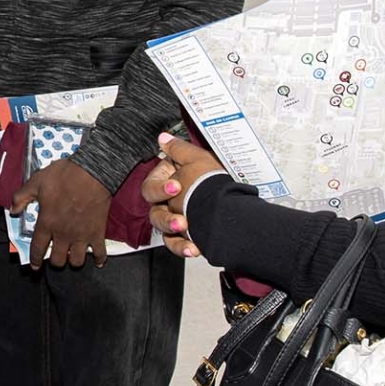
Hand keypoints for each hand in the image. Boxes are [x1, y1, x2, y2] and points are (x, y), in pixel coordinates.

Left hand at [12, 157, 109, 268]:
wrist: (92, 172)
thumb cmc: (63, 176)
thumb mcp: (36, 182)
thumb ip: (21, 197)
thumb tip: (13, 210)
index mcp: (47, 223)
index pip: (38, 248)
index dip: (35, 260)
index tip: (35, 266)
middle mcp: (63, 234)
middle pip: (58, 260)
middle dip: (55, 261)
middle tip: (56, 256)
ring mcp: (82, 236)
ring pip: (77, 261)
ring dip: (74, 260)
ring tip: (73, 255)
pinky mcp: (98, 233)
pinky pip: (100, 253)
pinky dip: (99, 259)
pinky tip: (98, 261)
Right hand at [151, 133, 225, 258]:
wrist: (233, 208)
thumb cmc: (214, 183)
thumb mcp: (197, 160)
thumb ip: (177, 149)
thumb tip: (163, 138)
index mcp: (168, 182)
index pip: (150, 187)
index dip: (160, 188)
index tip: (176, 187)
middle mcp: (169, 201)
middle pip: (154, 211)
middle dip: (167, 217)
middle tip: (182, 219)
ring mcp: (176, 218)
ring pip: (162, 228)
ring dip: (173, 230)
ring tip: (187, 230)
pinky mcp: (184, 235)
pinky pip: (175, 243)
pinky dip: (182, 246)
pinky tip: (193, 248)